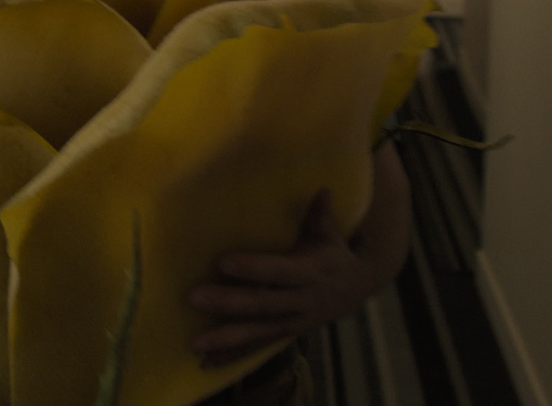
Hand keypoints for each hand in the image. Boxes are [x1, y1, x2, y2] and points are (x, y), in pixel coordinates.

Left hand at [185, 189, 378, 368]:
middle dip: (227, 303)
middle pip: (261, 304)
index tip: (222, 261)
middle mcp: (301, 300)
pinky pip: (258, 347)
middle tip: (193, 297)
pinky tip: (206, 362)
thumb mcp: (329, 232)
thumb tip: (323, 189)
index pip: (278, 271)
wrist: (358, 287)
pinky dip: (232, 356)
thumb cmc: (333, 251)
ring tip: (195, 342)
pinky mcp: (286, 334)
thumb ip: (320, 213)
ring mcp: (293, 321)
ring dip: (226, 338)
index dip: (252, 268)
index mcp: (309, 272)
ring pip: (258, 332)